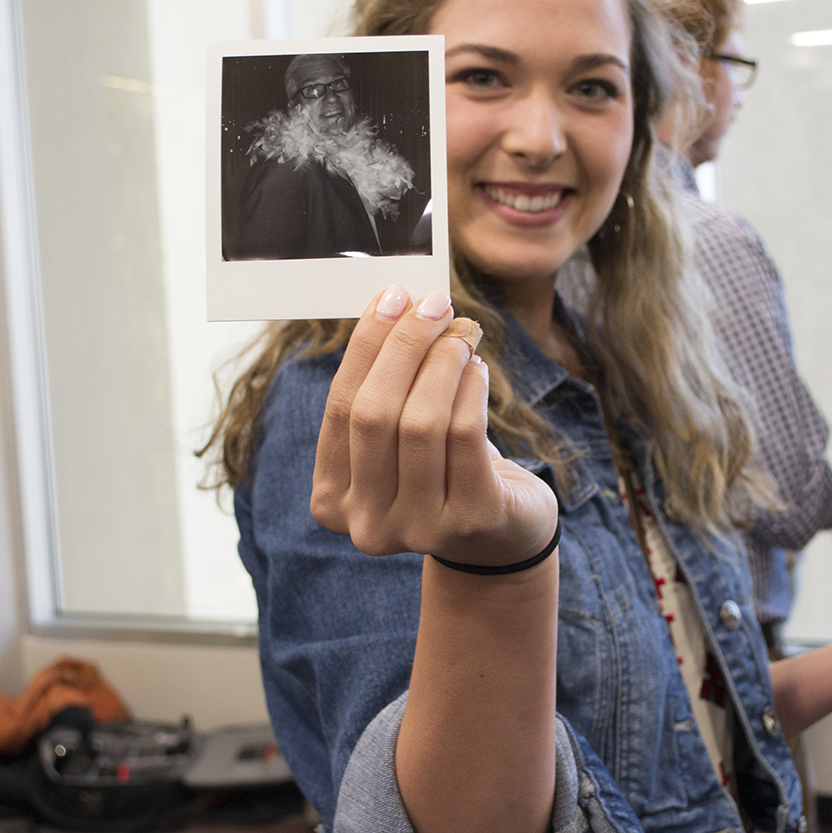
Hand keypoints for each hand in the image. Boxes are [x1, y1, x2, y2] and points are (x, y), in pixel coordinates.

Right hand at [310, 287, 558, 565]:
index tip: (391, 297)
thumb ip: (385, 386)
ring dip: (443, 363)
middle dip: (404, 347)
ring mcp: (417, 530)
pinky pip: (465, 436)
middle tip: (433, 305)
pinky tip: (477, 368)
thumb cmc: (442, 471)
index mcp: (331, 500)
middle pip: (375, 413)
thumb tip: (395, 304)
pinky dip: (471, 389)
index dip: (366, 347)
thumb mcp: (400, 435)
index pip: (340, 407)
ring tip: (461, 335)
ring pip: (421, 423)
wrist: (500, 536)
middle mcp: (366, 525)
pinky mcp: (471, 521)